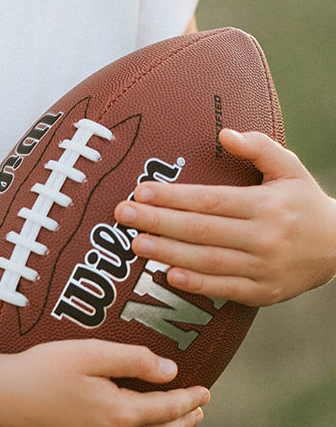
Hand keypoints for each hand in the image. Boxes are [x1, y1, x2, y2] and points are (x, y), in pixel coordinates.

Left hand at [115, 128, 335, 306]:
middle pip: (201, 230)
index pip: (210, 200)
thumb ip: (259, 147)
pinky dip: (196, 283)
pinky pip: (224, 289)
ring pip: (208, 261)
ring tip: (135, 243)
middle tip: (122, 215)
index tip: (141, 191)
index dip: (173, 197)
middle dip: (158, 222)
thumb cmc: (304, 202)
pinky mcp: (264, 293)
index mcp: (266, 205)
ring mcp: (264, 269)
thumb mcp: (289, 168)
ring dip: (167, 252)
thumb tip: (225, 133)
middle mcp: (264, 238)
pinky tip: (168, 275)